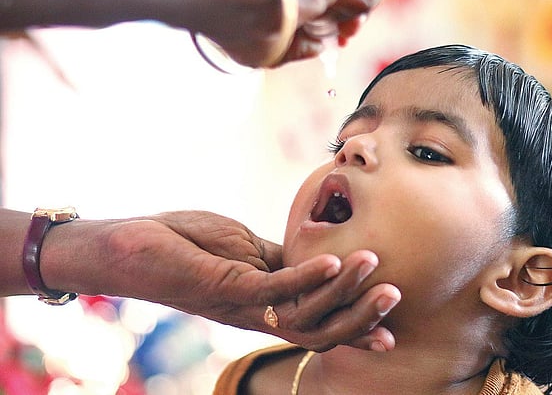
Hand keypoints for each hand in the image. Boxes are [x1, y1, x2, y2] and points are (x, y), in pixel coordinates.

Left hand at [67, 211, 398, 351]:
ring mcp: (245, 305)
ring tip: (374, 266)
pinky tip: (336, 261)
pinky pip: (277, 289)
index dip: (355, 328)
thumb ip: (280, 260)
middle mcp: (259, 315)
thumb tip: (317, 259)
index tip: (392, 330)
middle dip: (360, 317)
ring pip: (306, 315)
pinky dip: (310, 277)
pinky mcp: (229, 288)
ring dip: (344, 293)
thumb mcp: (246, 249)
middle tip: (395, 293)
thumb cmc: (188, 243)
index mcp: (266, 306)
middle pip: (320, 330)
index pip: (319, 323)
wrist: (134, 246)